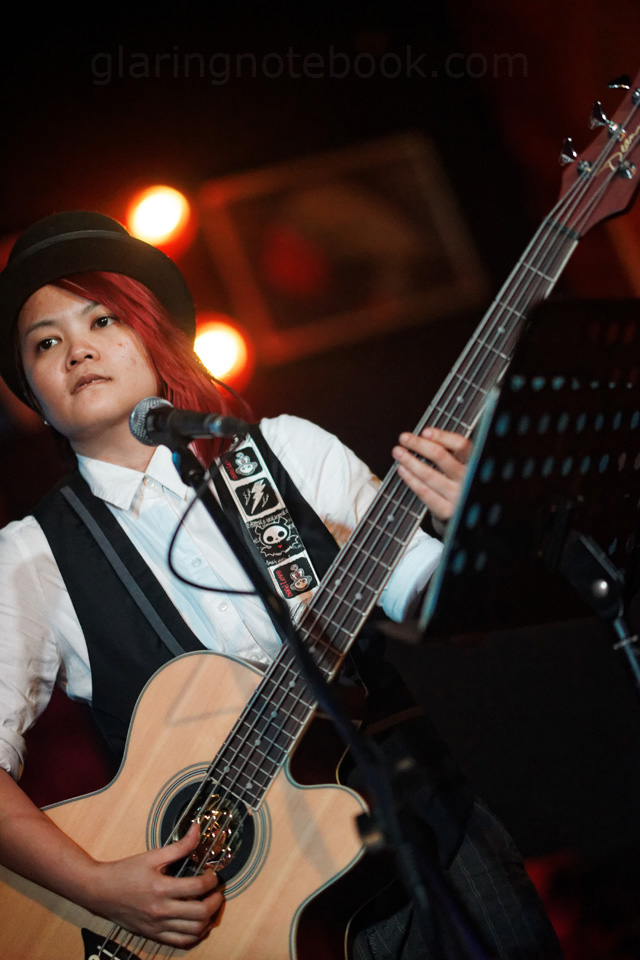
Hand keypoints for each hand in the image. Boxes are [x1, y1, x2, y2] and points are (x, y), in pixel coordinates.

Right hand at [87, 823, 222, 947]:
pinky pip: (181, 942)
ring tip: (210, 906)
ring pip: (194, 931)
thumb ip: (179, 846)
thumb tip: (197, 830)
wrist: (100, 892)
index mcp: (161, 888)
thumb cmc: (124, 872)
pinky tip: (199, 923)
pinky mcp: (153, 935)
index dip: (212, 879)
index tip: (212, 874)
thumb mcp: (152, 856)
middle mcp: (160, 911)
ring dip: (208, 919)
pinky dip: (195, 935)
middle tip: (217, 891)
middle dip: (215, 901)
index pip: (198, 887)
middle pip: (200, 913)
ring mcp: (157, 926)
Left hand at [392, 427, 471, 529]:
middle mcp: (468, 478)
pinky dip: (411, 479)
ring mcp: (457, 496)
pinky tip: (402, 470)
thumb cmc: (459, 483)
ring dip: (410, 461)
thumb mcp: (462, 464)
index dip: (442, 436)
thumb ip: (450, 450)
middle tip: (404, 438)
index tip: (425, 432)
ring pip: (429, 474)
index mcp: (474, 462)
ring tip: (398, 452)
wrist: (466, 516)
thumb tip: (424, 435)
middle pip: (441, 457)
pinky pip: (424, 492)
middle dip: (419, 445)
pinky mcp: (447, 510)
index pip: (461, 445)